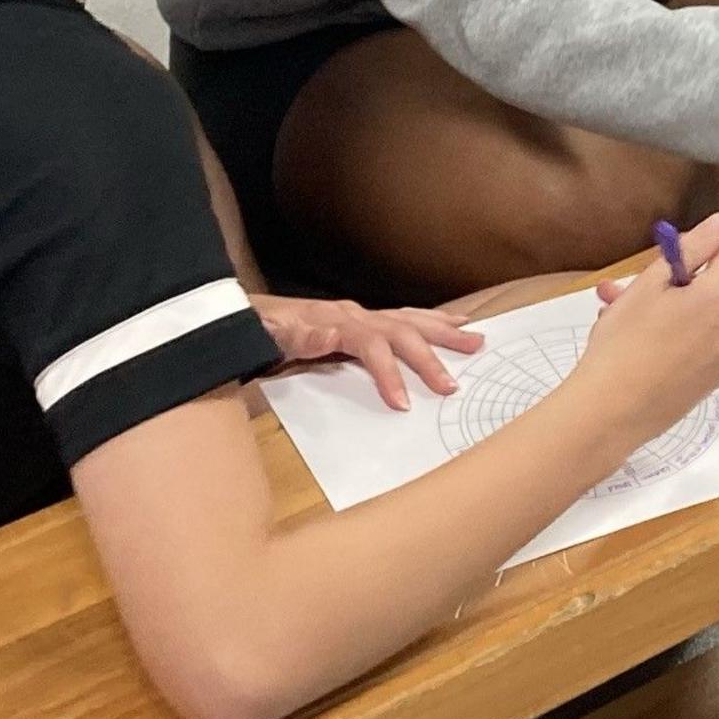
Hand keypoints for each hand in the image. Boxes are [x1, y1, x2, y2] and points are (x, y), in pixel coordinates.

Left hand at [255, 294, 484, 408]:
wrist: (242, 315)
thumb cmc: (259, 331)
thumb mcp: (270, 335)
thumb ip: (301, 336)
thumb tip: (331, 331)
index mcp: (337, 321)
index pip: (372, 344)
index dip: (390, 373)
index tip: (404, 404)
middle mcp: (354, 314)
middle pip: (401, 330)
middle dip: (430, 357)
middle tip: (452, 386)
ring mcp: (360, 314)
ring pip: (409, 319)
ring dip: (443, 332)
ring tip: (476, 340)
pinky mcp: (361, 319)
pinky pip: (403, 318)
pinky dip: (431, 320)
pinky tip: (452, 323)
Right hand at [569, 217, 718, 432]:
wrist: (610, 414)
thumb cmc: (623, 343)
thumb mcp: (649, 285)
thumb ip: (689, 250)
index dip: (698, 251)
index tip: (665, 263)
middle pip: (710, 291)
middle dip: (670, 288)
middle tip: (622, 293)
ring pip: (699, 322)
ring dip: (665, 315)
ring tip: (616, 322)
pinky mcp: (710, 386)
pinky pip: (697, 350)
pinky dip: (673, 344)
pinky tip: (636, 351)